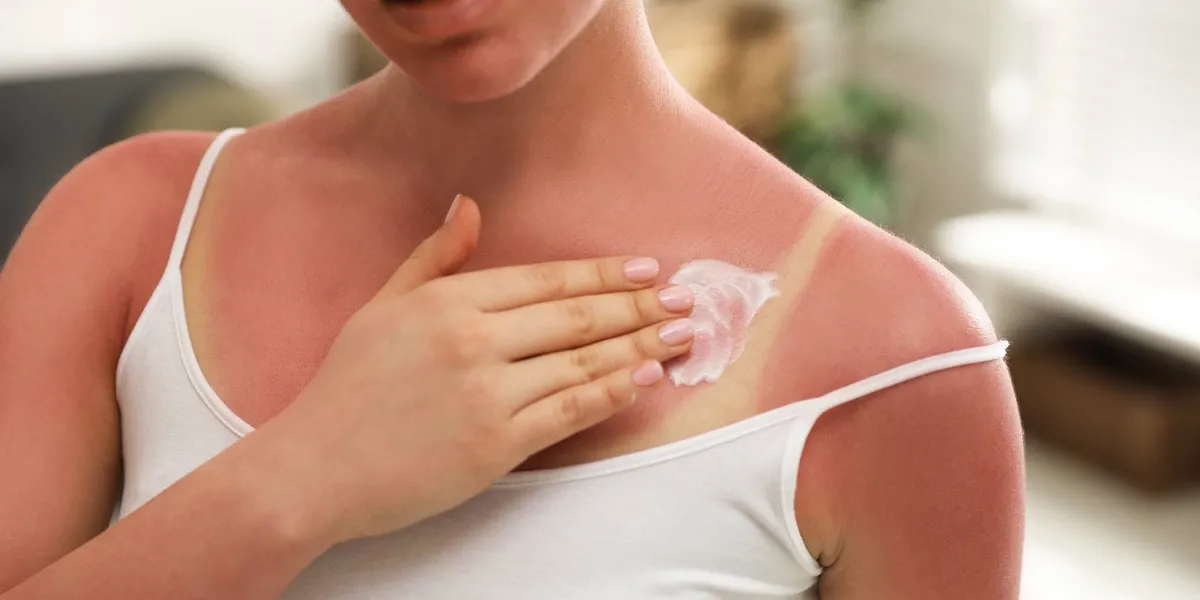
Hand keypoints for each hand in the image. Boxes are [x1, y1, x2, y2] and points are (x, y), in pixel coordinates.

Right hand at [260, 196, 693, 544]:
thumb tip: (469, 208)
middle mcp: (474, 340)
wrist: (314, 468)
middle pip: (577, 317)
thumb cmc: (345, 388)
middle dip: (640, 306)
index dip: (603, 274)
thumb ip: (432, 258)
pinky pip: (571, 411)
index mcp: (448, 301)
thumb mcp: (382, 307)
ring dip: (642, 347)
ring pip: (584, 361)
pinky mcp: (497, 445)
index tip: (645, 269)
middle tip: (686, 300)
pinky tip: (643, 379)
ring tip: (680, 336)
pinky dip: (613, 392)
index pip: (547, 280)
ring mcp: (488, 393)